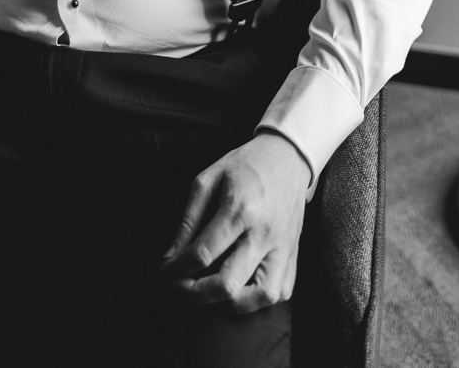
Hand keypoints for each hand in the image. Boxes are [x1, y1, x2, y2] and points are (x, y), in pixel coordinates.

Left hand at [159, 131, 309, 311]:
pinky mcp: (294, 253)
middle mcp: (263, 234)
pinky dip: (259, 299)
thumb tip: (169, 257)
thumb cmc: (245, 164)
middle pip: (228, 285)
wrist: (288, 155)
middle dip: (195, 294)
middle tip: (182, 285)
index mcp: (239, 210)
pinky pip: (282, 292)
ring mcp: (283, 247)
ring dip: (231, 303)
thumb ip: (188, 219)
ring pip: (261, 297)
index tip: (164, 271)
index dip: (176, 269)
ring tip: (214, 290)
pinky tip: (242, 287)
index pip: (203, 254)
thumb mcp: (209, 178)